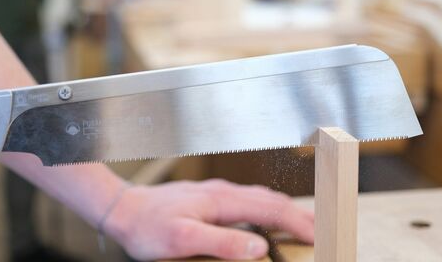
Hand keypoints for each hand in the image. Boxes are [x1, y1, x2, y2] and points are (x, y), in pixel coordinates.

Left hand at [105, 179, 313, 260]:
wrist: (122, 208)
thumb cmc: (148, 227)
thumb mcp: (183, 241)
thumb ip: (222, 243)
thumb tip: (260, 248)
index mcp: (222, 201)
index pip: (270, 209)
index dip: (297, 222)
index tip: (317, 235)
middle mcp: (223, 192)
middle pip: (270, 200)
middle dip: (298, 214)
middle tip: (319, 230)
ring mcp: (216, 192)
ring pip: (259, 197)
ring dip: (283, 210)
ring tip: (300, 223)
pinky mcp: (208, 197)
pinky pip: (246, 200)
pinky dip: (266, 208)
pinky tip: (263, 217)